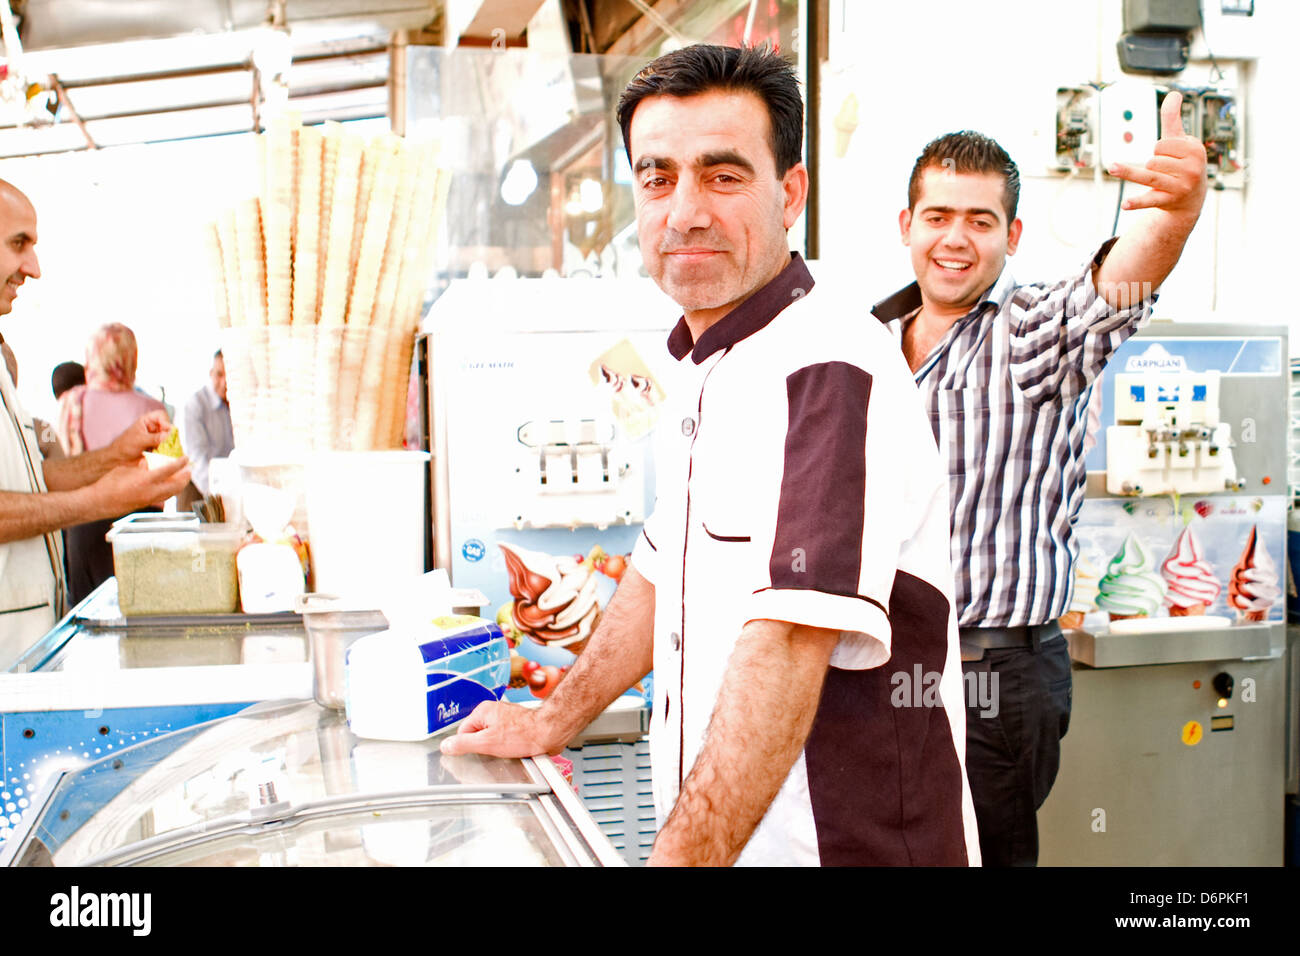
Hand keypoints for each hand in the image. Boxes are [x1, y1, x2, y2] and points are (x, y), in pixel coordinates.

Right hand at [89, 456, 191, 515]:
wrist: (100, 501)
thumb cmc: (109, 483)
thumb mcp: (126, 468)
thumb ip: (141, 465)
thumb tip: (150, 461)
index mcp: (145, 480)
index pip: (169, 470)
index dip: (180, 463)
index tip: (186, 458)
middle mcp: (151, 491)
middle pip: (177, 484)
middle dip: (186, 476)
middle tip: (189, 468)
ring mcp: (150, 500)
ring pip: (173, 492)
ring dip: (180, 484)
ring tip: (184, 476)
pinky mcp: (147, 504)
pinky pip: (165, 497)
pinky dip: (172, 490)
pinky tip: (171, 485)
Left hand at [108, 410, 173, 464]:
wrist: (120, 458)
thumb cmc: (126, 445)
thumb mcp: (140, 440)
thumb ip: (154, 438)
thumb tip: (167, 435)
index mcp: (147, 421)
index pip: (161, 416)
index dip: (166, 422)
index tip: (168, 431)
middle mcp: (153, 428)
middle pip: (167, 427)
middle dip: (169, 434)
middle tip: (170, 442)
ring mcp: (156, 437)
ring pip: (168, 437)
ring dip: (169, 443)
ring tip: (166, 449)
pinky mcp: (157, 446)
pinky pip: (166, 446)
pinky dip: (167, 449)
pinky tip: (164, 453)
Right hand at [439, 700, 556, 757]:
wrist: (549, 732)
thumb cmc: (523, 734)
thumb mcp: (487, 743)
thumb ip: (463, 744)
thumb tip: (445, 745)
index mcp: (483, 711)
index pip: (463, 732)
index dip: (469, 745)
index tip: (478, 751)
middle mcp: (493, 711)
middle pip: (477, 735)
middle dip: (484, 746)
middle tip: (496, 750)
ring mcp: (505, 718)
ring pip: (491, 738)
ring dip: (497, 747)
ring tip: (508, 749)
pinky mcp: (515, 725)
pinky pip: (503, 738)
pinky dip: (507, 746)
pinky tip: (515, 749)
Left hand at [1108, 90, 1207, 218]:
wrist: (1192, 199)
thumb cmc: (1183, 164)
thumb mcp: (1180, 141)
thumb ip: (1173, 119)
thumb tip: (1174, 93)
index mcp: (1195, 151)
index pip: (1163, 144)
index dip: (1159, 148)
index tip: (1168, 155)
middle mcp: (1191, 170)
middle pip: (1154, 160)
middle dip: (1152, 162)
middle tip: (1163, 169)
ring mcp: (1179, 187)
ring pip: (1149, 176)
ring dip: (1129, 172)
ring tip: (1112, 167)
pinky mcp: (1167, 201)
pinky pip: (1150, 200)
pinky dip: (1137, 202)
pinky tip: (1124, 204)